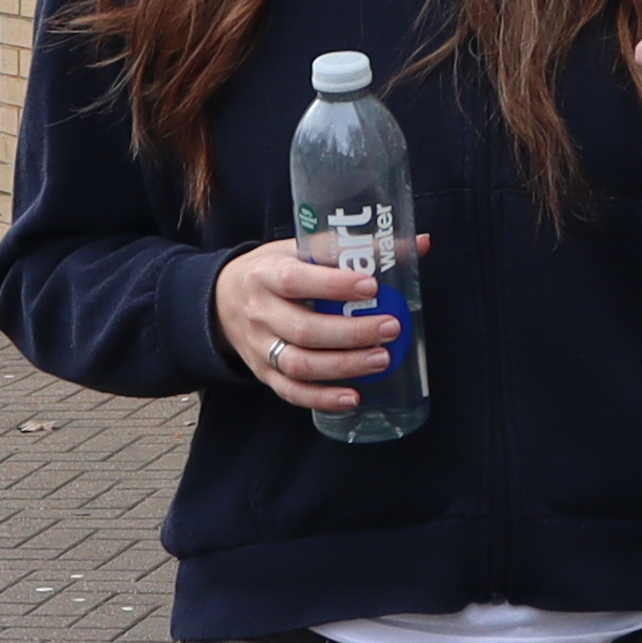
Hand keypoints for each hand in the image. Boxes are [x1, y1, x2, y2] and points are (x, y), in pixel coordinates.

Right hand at [216, 234, 416, 412]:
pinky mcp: (264, 372)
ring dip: (344, 366)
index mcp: (266, 273)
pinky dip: (322, 398)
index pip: (295, 280)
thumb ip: (352, 247)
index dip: (333, 285)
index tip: (371, 286)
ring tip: (382, 360)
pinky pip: (291, 392)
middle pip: (304, 329)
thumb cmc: (275, 270)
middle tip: (392, 327)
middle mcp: (260, 312)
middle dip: (351, 332)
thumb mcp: (299, 250)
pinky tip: (353, 398)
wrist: (221, 300)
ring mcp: (260, 346)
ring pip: (300, 364)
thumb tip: (420, 244)